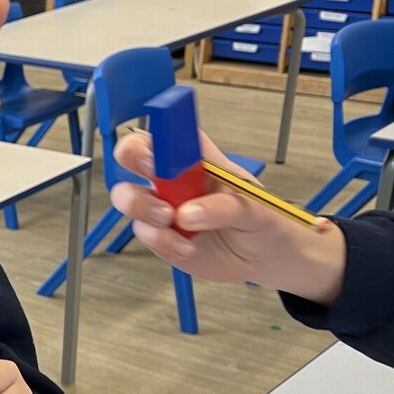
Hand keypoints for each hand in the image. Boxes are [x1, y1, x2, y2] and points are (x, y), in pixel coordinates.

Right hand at [110, 132, 346, 304]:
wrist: (267, 260)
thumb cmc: (264, 221)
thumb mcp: (256, 208)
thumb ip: (224, 207)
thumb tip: (186, 214)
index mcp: (200, 159)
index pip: (171, 133)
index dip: (158, 133)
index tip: (160, 148)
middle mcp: (175, 179)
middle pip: (133, 155)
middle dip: (130, 158)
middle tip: (152, 176)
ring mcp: (163, 208)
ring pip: (127, 196)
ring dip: (142, 207)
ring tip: (170, 220)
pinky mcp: (160, 237)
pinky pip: (143, 233)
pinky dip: (162, 242)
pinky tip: (187, 248)